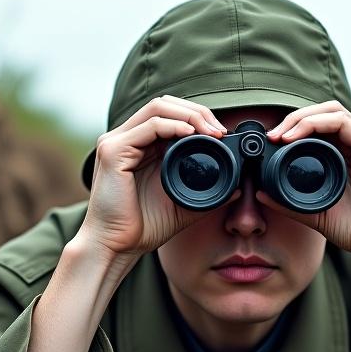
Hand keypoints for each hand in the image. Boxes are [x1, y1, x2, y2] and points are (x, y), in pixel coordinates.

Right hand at [82, 95, 226, 257]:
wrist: (117, 247)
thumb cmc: (142, 228)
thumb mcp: (182, 204)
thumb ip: (206, 194)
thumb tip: (237, 187)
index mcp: (140, 147)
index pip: (169, 114)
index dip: (197, 116)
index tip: (221, 134)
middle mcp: (126, 139)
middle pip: (164, 104)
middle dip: (196, 111)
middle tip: (220, 130)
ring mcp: (116, 142)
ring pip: (157, 108)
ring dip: (189, 115)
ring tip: (211, 131)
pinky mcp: (112, 151)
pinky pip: (148, 127)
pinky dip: (172, 126)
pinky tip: (190, 135)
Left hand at [257, 100, 350, 260]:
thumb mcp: (318, 215)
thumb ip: (291, 204)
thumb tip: (261, 193)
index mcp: (347, 157)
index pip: (320, 126)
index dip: (294, 126)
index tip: (271, 141)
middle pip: (326, 112)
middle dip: (296, 117)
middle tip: (273, 134)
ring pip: (335, 112)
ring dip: (304, 118)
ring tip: (283, 134)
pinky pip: (347, 126)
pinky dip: (320, 125)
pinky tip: (300, 138)